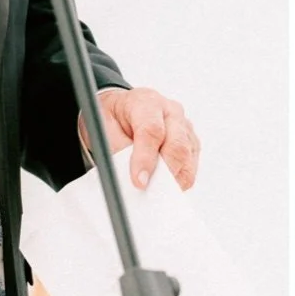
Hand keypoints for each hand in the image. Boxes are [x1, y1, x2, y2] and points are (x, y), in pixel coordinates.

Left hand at [83, 86, 200, 188]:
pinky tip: (165, 184)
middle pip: (177, 145)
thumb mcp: (103, 130)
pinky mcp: (191, 141)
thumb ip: (118, 151)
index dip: (145, 159)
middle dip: (165, 173)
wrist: (118, 112)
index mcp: (146, 102)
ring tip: (157, 193)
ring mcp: (184, 126)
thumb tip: (133, 178)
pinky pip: (191, 165)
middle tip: (151, 192)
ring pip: (187, 157)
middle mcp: (170, 111)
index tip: (139, 181)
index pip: (151, 131)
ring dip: (174, 179)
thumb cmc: (111, 120)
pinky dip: (179, 178)